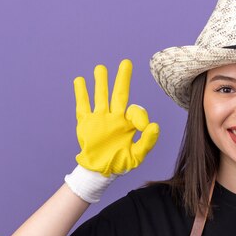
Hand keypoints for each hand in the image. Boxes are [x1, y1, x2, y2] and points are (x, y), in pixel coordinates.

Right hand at [73, 60, 159, 175]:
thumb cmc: (120, 163)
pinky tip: (80, 81)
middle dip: (122, 79)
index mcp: (128, 124)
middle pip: (119, 94)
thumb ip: (147, 141)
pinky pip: (83, 106)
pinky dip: (81, 93)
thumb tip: (155, 125)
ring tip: (101, 68)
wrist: (100, 172)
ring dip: (101, 82)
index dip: (139, 115)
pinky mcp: (86, 123)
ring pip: (100, 96)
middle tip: (126, 63)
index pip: (135, 110)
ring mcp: (99, 119)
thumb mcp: (137, 155)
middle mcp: (114, 118)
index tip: (142, 125)